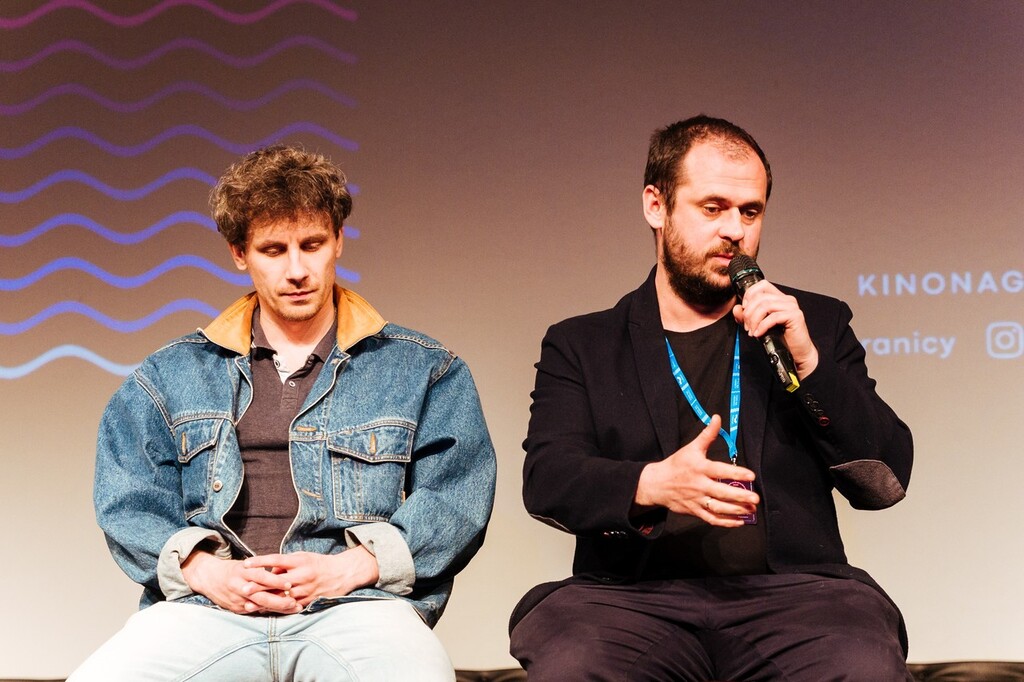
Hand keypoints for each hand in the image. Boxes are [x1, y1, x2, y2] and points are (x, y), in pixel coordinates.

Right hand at [181, 551, 299, 614]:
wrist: (208, 578)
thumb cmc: (233, 569)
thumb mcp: (246, 565)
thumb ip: (260, 571)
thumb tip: (281, 573)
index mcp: (242, 571)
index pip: (260, 577)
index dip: (275, 581)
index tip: (289, 584)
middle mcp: (238, 586)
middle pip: (261, 595)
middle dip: (279, 600)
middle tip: (294, 602)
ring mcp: (236, 599)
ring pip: (259, 606)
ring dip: (277, 608)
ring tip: (292, 608)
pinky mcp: (235, 608)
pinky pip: (254, 611)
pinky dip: (267, 612)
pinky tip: (281, 613)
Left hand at [243, 546, 379, 607]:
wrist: (341, 574)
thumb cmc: (319, 564)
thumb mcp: (303, 557)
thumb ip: (285, 564)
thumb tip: (268, 572)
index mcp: (300, 561)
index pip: (276, 560)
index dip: (261, 562)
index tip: (246, 563)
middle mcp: (302, 576)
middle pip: (276, 582)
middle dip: (259, 586)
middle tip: (242, 588)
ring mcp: (305, 590)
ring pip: (281, 598)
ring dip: (264, 601)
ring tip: (248, 603)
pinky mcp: (307, 601)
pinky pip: (289, 607)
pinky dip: (276, 609)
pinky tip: (264, 611)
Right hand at [634, 415, 758, 526]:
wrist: (657, 484)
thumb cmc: (676, 465)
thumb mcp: (691, 448)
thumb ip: (707, 434)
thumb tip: (718, 418)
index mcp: (699, 468)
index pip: (719, 471)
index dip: (736, 473)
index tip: (750, 475)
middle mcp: (699, 485)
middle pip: (721, 492)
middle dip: (740, 496)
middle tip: (755, 498)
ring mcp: (697, 500)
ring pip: (718, 508)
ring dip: (736, 510)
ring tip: (750, 509)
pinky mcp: (695, 511)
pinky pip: (712, 519)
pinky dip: (726, 522)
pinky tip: (739, 521)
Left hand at [732, 279, 818, 378]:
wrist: (796, 352)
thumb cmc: (780, 338)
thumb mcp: (758, 325)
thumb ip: (746, 316)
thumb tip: (737, 309)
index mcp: (778, 297)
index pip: (761, 285)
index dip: (749, 295)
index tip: (744, 310)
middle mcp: (786, 299)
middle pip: (760, 297)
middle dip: (748, 312)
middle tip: (747, 326)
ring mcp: (791, 306)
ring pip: (765, 305)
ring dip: (754, 320)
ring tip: (752, 331)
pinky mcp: (795, 316)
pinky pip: (773, 317)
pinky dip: (762, 326)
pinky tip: (758, 334)